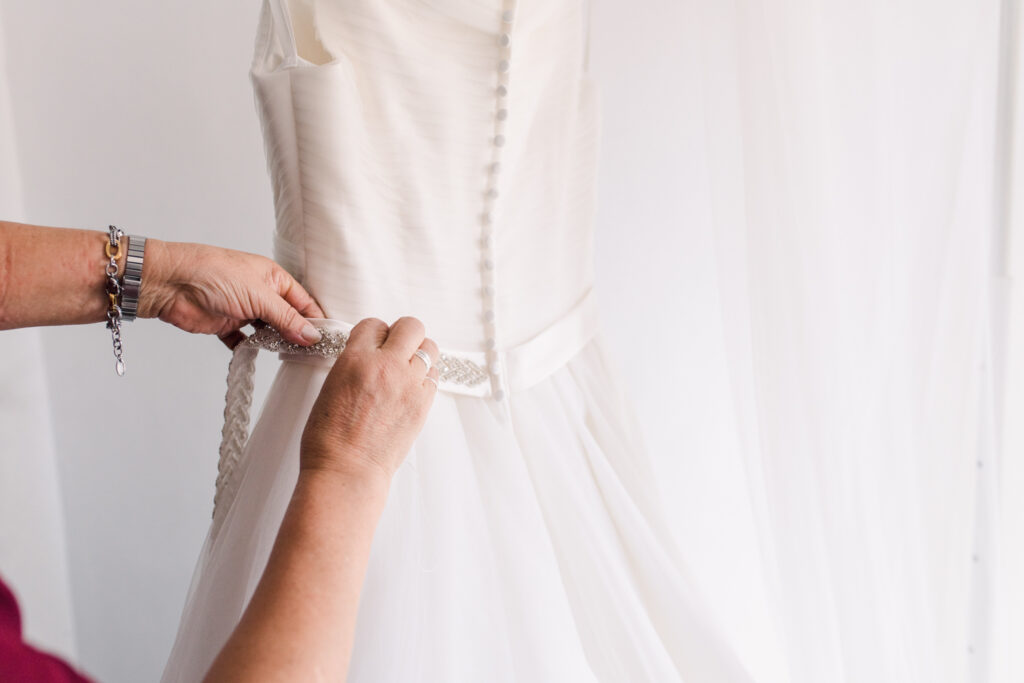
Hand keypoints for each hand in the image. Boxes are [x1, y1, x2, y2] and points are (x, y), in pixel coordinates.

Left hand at [139, 239, 324, 347]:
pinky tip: (256, 355)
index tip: (325, 340)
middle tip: (310, 353)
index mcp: (272, 278)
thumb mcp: (259, 296)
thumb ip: (287, 318)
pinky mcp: (225, 325)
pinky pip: (243, 341)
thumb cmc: (212, 274)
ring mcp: (243, 310)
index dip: (315, 320)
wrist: (169, 283)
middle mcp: (260, 293)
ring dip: (275, 343)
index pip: (303, 302)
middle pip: (287, 318)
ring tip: (287, 356)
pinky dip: (249, 349)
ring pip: (267, 331)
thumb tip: (311, 335)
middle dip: (297, 334)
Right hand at [300, 317, 439, 482]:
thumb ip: (353, 366)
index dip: (375, 334)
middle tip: (397, 348)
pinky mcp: (423, 404)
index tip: (375, 343)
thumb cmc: (329, 440)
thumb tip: (368, 357)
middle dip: (404, 334)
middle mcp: (385, 366)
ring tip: (407, 369)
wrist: (347, 471)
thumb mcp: (330, 388)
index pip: (374, 325)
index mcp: (355, 360)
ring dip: (419, 354)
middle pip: (411, 326)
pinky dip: (425, 377)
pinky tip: (413, 388)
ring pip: (429, 348)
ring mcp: (408, 384)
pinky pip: (434, 376)